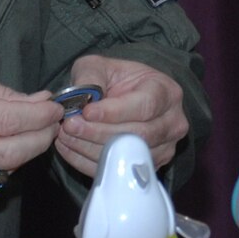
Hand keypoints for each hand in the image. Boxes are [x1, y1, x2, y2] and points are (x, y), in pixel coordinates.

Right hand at [0, 66, 64, 195]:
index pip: (13, 120)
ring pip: (5, 169)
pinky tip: (4, 146)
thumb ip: (0, 92)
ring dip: (26, 152)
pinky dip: (2, 163)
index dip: (43, 115)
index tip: (57, 108)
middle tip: (53, 123)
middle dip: (43, 137)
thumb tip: (39, 101)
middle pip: (16, 152)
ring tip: (33, 133)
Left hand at [55, 54, 188, 175]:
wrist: (126, 99)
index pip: (145, 105)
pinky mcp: (148, 166)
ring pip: (128, 155)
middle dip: (98, 132)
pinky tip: (71, 149)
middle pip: (138, 134)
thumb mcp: (101, 66)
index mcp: (167, 92)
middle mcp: (172, 123)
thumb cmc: (117, 81)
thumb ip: (91, 75)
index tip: (87, 112)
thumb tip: (82, 95)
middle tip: (69, 125)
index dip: (115, 112)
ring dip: (91, 148)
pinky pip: (118, 171)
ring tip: (66, 135)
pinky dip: (89, 162)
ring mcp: (164, 148)